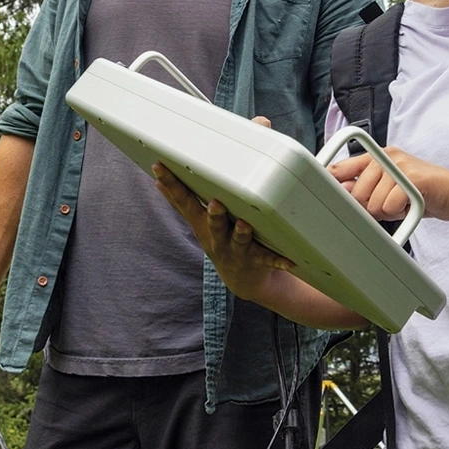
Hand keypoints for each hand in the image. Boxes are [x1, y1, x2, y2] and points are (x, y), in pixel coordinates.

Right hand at [152, 164, 293, 301]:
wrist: (241, 279)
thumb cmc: (220, 241)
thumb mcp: (198, 223)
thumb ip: (183, 202)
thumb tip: (159, 180)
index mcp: (202, 225)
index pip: (184, 202)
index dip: (171, 186)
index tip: (160, 168)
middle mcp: (217, 238)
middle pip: (213, 224)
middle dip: (213, 214)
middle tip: (215, 203)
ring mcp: (236, 251)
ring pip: (239, 241)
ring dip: (241, 233)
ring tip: (244, 225)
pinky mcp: (257, 260)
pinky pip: (269, 259)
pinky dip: (279, 259)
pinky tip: (289, 260)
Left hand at [328, 147, 448, 221]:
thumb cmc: (421, 193)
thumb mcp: (388, 188)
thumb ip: (365, 187)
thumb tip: (336, 192)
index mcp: (377, 156)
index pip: (341, 167)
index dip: (330, 183)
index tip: (321, 193)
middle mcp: (386, 156)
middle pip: (355, 192)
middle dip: (368, 207)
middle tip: (387, 205)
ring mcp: (400, 165)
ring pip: (373, 202)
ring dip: (386, 212)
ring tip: (402, 204)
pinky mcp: (413, 178)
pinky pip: (390, 205)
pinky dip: (399, 213)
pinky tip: (410, 206)